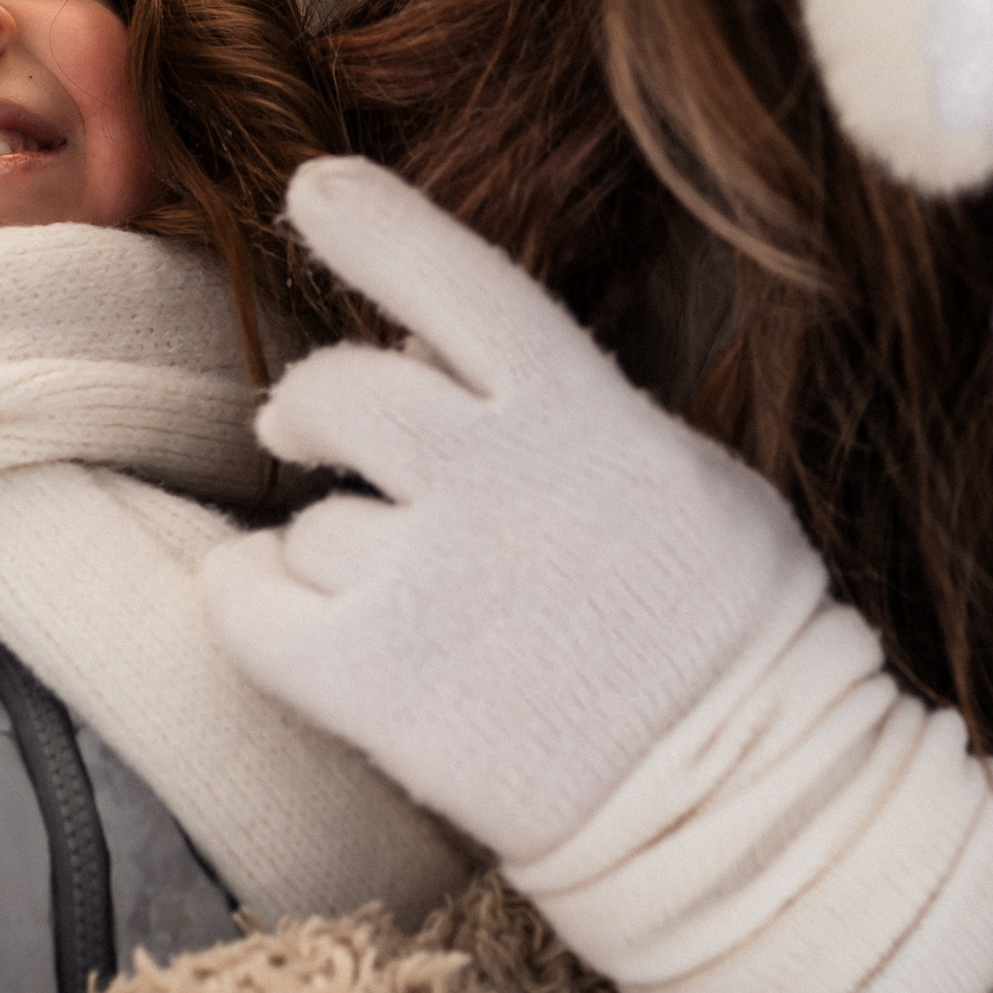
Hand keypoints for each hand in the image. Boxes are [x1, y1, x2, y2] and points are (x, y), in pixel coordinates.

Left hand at [201, 157, 829, 864]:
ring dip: (330, 545)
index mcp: (577, 410)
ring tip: (393, 593)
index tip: (314, 191)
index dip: (374, 222)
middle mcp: (488, 476)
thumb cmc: (733, 632)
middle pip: (344, 391)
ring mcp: (426, 581)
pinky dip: (252, 600)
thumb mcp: (676, 468)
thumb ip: (562, 405)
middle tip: (302, 428)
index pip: (452, 277)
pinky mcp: (377, 687)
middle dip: (311, 404)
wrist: (743, 802)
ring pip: (311, 520)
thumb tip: (434, 356)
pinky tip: (289, 613)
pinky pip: (249, 608)